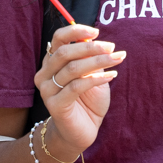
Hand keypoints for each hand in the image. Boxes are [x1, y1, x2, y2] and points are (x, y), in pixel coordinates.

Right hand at [35, 24, 122, 156]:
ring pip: (73, 69)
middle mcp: (45, 74)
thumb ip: (90, 58)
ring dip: (98, 62)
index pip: (58, 39)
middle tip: (112, 48)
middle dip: (91, 48)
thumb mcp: (92, 74)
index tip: (96, 32)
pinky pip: (76, 86)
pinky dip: (96, 78)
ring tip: (117, 59)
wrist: (82, 131)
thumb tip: (96, 38)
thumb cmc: (88, 100)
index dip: (76, 31)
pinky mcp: (55, 105)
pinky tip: (112, 76)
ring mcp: (47, 90)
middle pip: (65, 53)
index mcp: (51, 62)